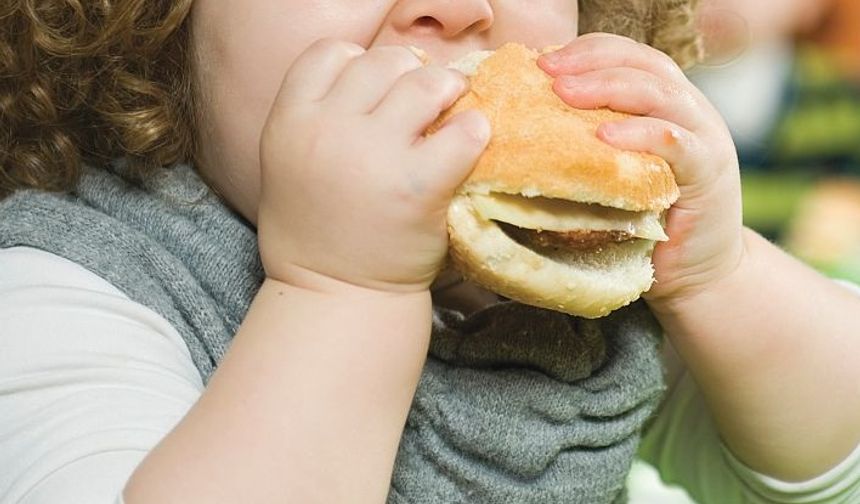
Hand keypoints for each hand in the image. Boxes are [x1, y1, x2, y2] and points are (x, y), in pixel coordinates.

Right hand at [258, 39, 490, 294]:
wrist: (335, 298)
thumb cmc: (315, 235)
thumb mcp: (288, 165)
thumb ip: (316, 118)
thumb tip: (375, 82)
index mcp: (289, 121)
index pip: (331, 52)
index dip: (359, 62)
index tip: (377, 88)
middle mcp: (327, 130)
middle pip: (382, 62)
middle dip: (409, 73)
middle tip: (425, 99)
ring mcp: (374, 155)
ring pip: (424, 83)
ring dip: (446, 90)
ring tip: (452, 108)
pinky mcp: (419, 185)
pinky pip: (462, 132)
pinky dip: (474, 131)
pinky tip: (470, 142)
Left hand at [537, 33, 745, 307]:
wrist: (696, 273)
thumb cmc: (644, 223)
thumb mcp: (614, 173)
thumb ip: (589, 144)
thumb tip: (524, 129)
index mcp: (665, 104)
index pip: (629, 57)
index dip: (588, 51)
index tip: (542, 59)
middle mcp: (690, 111)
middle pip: (643, 66)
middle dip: (591, 62)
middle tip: (547, 70)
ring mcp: (705, 139)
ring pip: (660, 95)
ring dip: (609, 88)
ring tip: (565, 93)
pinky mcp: (709, 174)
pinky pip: (676, 143)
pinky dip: (640, 134)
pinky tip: (605, 136)